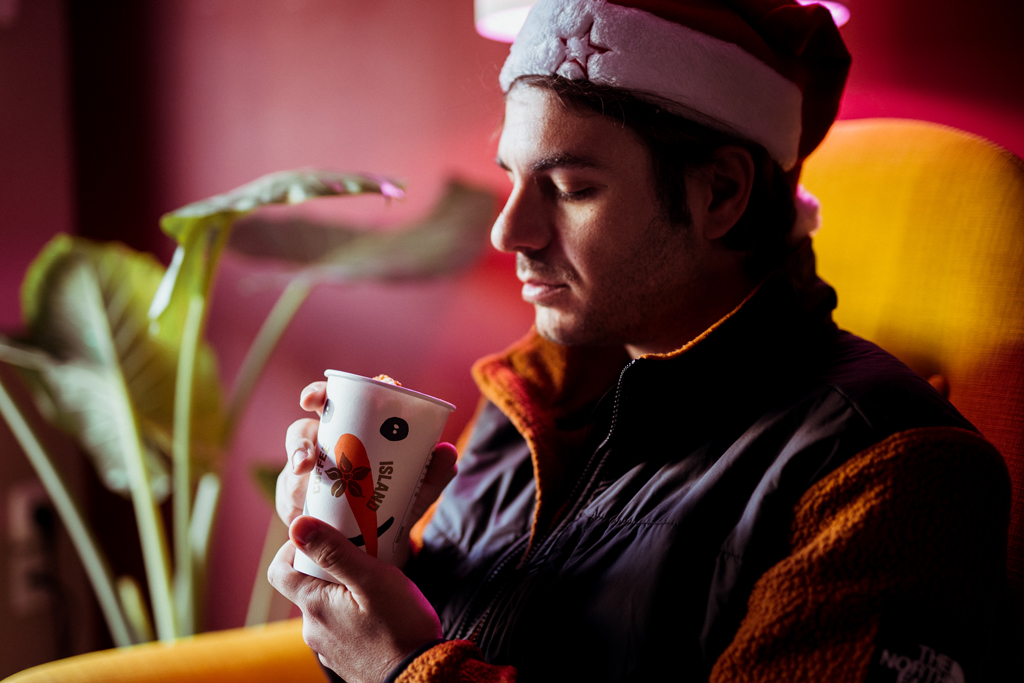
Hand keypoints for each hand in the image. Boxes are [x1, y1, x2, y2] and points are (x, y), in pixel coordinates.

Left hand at [268, 516, 442, 682]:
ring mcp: (328, 646)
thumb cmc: (400, 627)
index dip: (292, 548)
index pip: (279, 571)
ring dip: (344, 589)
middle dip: (329, 565)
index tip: (319, 537)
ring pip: (326, 606)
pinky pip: (341, 625)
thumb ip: (333, 551)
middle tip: (360, 553)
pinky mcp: (346, 657)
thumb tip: (297, 525)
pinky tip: (380, 610)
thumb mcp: (371, 578)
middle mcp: (313, 629)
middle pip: (306, 586)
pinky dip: (354, 611)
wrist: (420, 677)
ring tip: (376, 582)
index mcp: (313, 606)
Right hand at [277, 381, 458, 531]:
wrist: (383, 541)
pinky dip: (297, 512)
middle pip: (301, 432)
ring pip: (293, 472)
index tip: (310, 400)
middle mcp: (325, 446)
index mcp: (352, 430)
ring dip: (297, 486)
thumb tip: (447, 452)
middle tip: (305, 463)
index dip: (318, 394)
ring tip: (305, 502)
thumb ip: (434, 472)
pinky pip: (290, 504)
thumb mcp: (419, 488)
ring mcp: (307, 475)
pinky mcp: (296, 504)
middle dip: (299, 444)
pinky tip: (304, 519)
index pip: (331, 402)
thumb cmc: (399, 500)